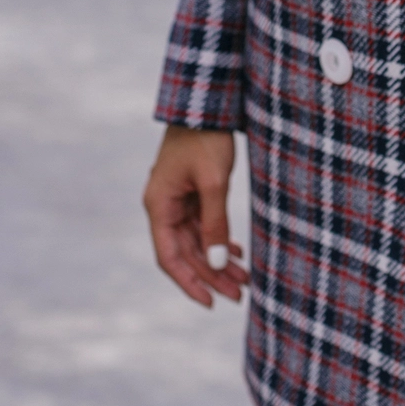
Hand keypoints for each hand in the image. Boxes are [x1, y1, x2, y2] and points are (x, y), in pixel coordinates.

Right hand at [143, 125, 248, 307]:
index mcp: (159, 205)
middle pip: (186, 252)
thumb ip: (214, 221)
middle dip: (212, 275)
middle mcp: (164, 205)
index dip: (189, 283)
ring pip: (197, 239)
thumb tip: (215, 263)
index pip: (170, 257)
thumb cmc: (206, 137)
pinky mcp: (192, 189)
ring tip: (245, 278)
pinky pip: (203, 223)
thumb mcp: (213, 181)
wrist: (206, 102)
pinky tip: (236, 251)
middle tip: (240, 294)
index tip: (211, 303)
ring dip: (218, 259)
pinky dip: (218, 238)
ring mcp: (177, 198)